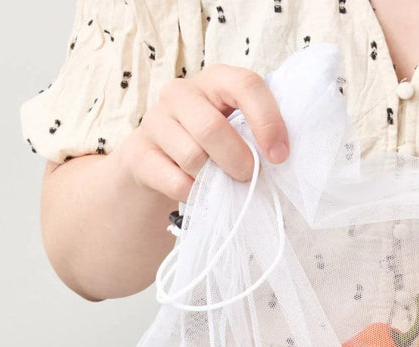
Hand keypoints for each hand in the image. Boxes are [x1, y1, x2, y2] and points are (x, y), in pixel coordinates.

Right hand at [116, 64, 289, 202]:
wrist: (157, 163)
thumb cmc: (210, 145)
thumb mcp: (235, 128)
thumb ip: (255, 132)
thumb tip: (279, 157)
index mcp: (214, 80)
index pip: (245, 85)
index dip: (267, 121)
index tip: (279, 156)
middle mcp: (180, 93)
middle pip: (211, 128)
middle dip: (237, 160)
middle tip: (247, 177)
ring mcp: (155, 121)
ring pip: (192, 157)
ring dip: (213, 179)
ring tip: (217, 181)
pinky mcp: (139, 153)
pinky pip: (176, 182)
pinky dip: (194, 194)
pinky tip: (197, 191)